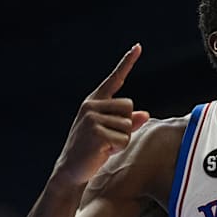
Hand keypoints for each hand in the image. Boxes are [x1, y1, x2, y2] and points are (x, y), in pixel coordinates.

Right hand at [54, 43, 149, 184]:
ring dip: (121, 140)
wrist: (71, 170)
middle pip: (129, 106)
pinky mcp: (96, 132)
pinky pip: (124, 139)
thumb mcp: (111, 133)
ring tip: (103, 146)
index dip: (127, 62)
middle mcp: (92, 106)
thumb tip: (145, 114)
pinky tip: (102, 152)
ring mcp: (92, 118)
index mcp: (94, 102)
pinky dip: (118, 149)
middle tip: (107, 138)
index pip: (115, 79)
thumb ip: (128, 122)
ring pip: (128, 124)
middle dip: (125, 125)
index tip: (138, 46)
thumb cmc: (92, 151)